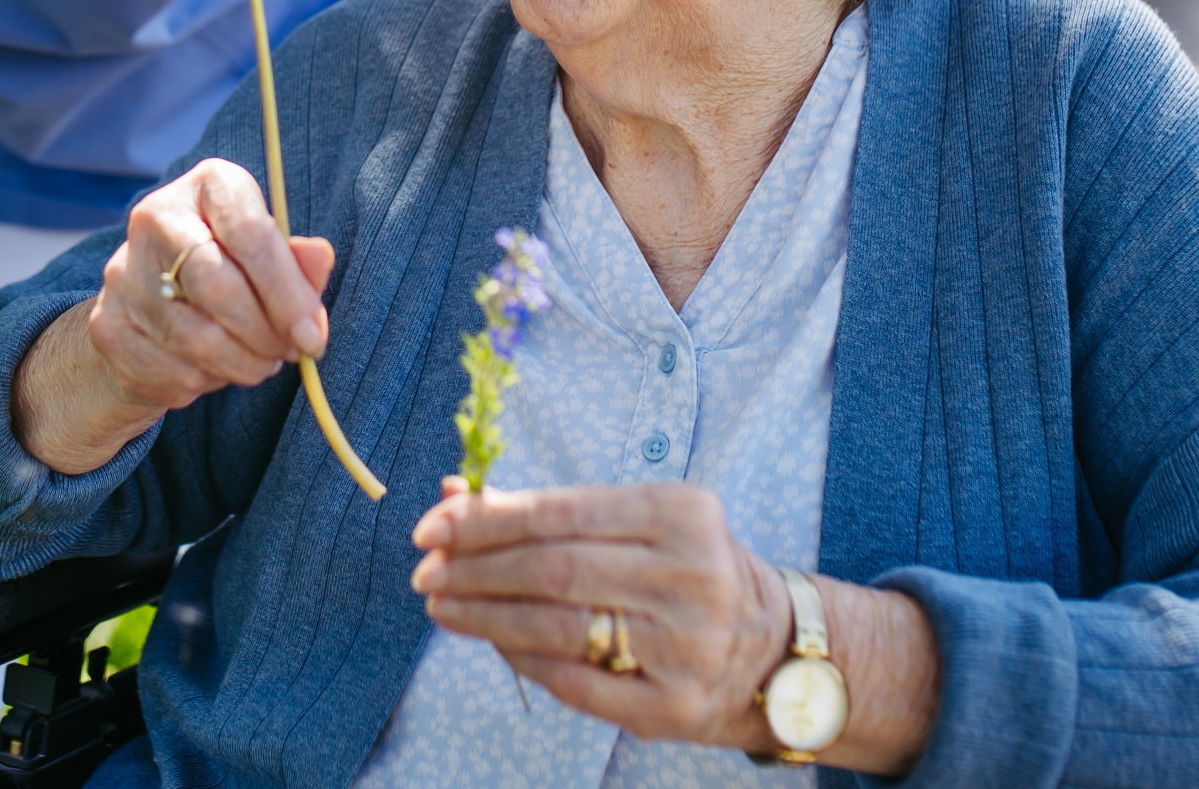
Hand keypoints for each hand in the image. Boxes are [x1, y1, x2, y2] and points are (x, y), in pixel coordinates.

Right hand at [12, 157, 336, 472]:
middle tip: (290, 353)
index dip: (287, 290)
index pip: (248, 231)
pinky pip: (171, 368)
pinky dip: (208, 381)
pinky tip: (218, 369)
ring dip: (244, 363)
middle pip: (217, 285)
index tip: (313, 336)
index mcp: (205, 187)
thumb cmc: (229, 276)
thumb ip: (297, 262)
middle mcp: (155, 219)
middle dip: (265, 332)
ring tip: (261, 362)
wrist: (152, 312)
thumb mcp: (270, 260)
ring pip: (196, 337)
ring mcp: (124, 273)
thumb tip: (320, 257)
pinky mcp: (108, 325)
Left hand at [410, 480, 787, 748]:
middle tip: (424, 570)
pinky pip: (575, 682)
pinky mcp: (675, 705)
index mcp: (681, 513)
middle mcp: (689, 576)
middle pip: (554, 569)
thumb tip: (452, 494)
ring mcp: (686, 646)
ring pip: (558, 626)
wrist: (775, 653)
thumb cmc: (686, 572)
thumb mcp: (638, 522)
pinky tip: (490, 641)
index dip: (486, 520)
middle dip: (476, 569)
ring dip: (485, 616)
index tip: (431, 525)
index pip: (560, 512)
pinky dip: (522, 660)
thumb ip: (551, 510)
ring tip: (440, 605)